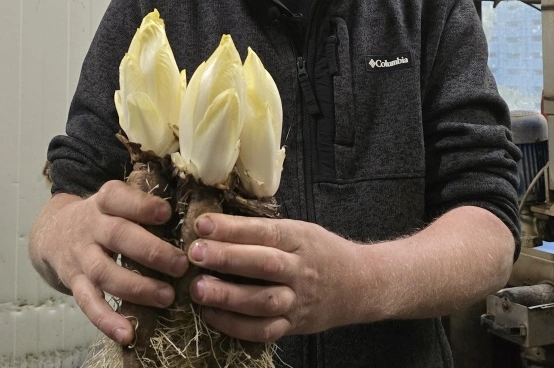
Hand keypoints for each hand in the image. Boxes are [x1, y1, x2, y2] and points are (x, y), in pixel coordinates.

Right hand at [40, 182, 188, 344]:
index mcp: (103, 202)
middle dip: (150, 251)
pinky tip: (127, 334)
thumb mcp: (115, 202)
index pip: (118, 197)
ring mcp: (81, 257)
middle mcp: (90, 227)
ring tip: (167, 297)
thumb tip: (192, 222)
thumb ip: (143, 207)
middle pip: (117, 236)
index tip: (167, 213)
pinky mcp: (74, 283)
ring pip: (104, 272)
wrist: (53, 233)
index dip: (141, 205)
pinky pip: (88, 303)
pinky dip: (107, 321)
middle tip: (180, 265)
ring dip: (137, 288)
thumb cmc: (101, 217)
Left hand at [185, 213, 366, 342]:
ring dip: (228, 297)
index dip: (233, 228)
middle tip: (195, 253)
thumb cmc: (319, 251)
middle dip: (227, 258)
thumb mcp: (298, 230)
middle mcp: (300, 270)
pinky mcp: (293, 326)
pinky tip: (210, 315)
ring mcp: (297, 301)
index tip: (202, 223)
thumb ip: (263, 230)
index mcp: (300, 239)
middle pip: (264, 265)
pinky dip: (235, 326)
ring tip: (197, 289)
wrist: (358, 285)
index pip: (265, 232)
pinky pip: (264, 331)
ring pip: (263, 302)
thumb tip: (213, 224)